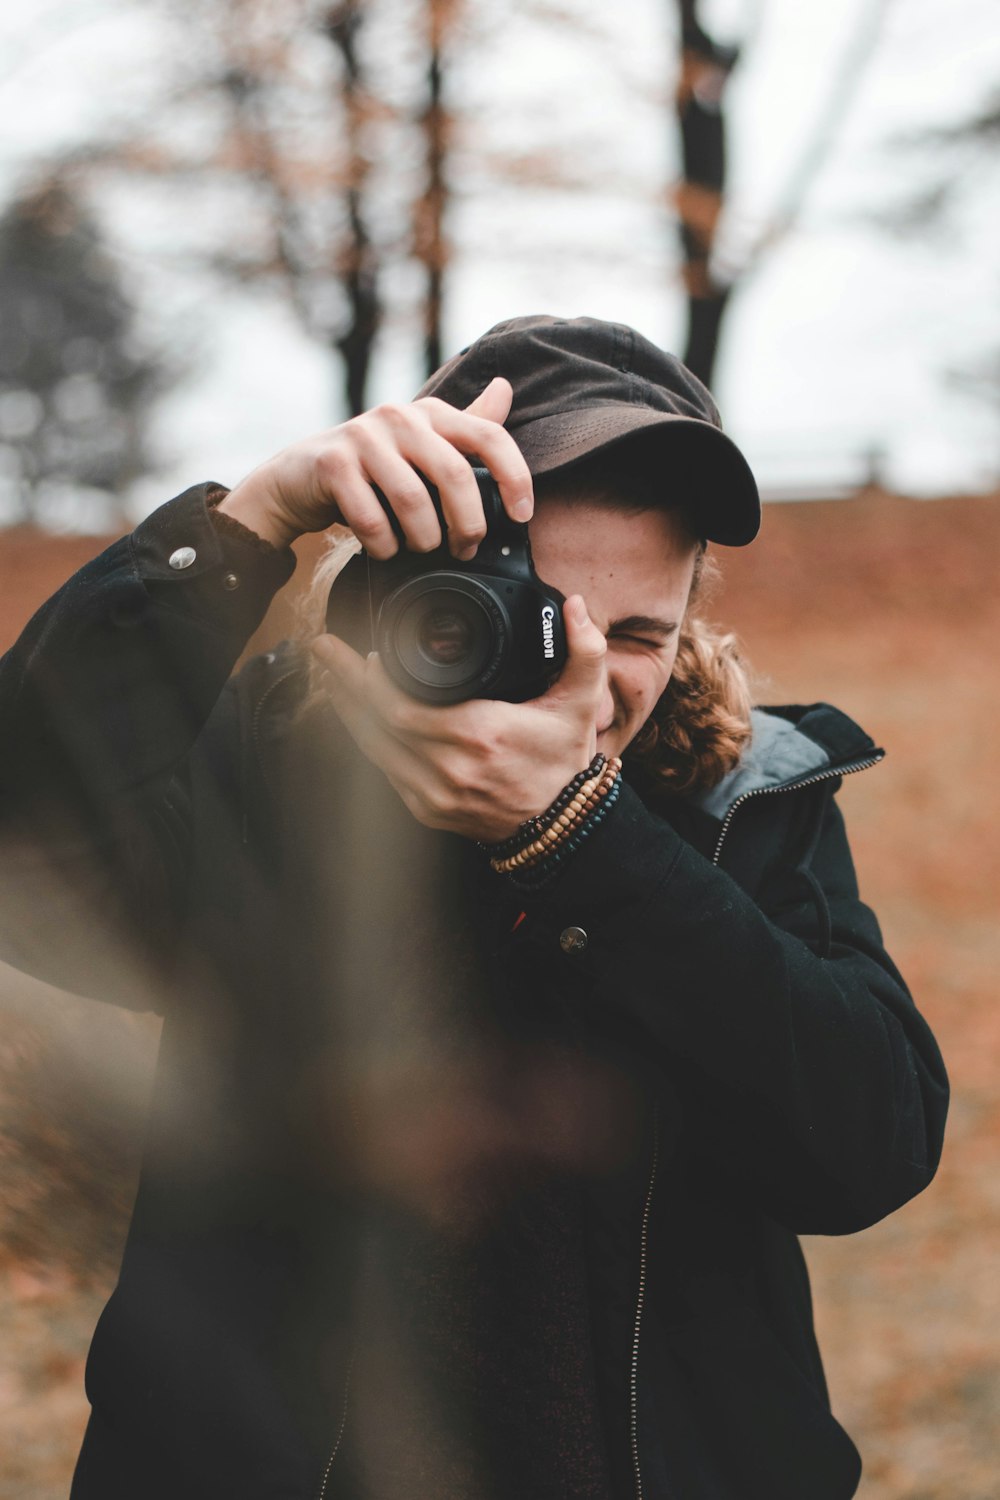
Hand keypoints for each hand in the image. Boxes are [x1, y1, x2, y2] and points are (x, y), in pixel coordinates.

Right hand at [217, 378, 532, 554]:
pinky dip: (383, 546)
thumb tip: (505, 390)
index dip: (515, 477)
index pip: (489, 436)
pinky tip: (383, 550)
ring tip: (420, 550)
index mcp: (430, 413)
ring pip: (413, 502)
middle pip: (455, 476)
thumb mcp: (421, 447)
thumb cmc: (370, 469)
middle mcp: (399, 416)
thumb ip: (464, 427)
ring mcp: (363, 436)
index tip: (523, 516)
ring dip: (423, 540)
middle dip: (467, 524)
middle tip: (464, 550)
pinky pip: (372, 519)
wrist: (295, 480)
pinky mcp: (332, 464)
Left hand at [311, 595, 608, 842]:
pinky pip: (384, 771)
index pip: (403, 706)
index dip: (373, 679)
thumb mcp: (582, 703)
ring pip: (373, 748)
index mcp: (479, 735)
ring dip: (347, 710)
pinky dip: (367, 741)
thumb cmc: (565, 763)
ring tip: (331, 677)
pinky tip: (356, 718)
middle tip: (325, 649)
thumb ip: (585, 650)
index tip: (362, 650)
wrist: (562, 827)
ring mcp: (434, 795)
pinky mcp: (427, 812)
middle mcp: (449, 768)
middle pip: (377, 722)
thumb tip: (575, 605)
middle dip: (346, 682)